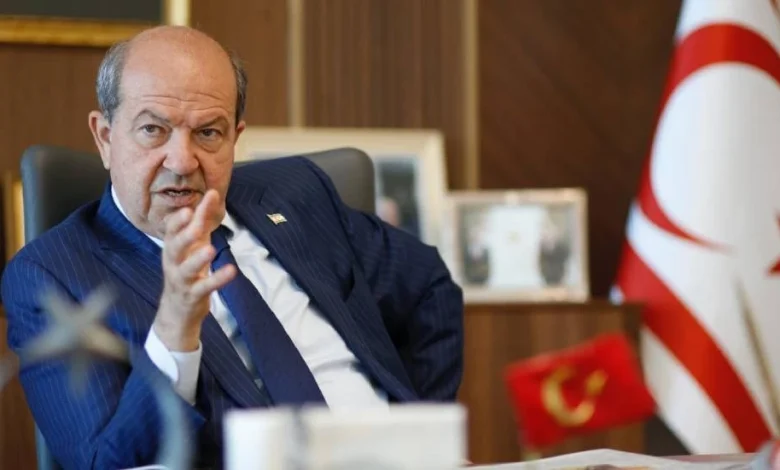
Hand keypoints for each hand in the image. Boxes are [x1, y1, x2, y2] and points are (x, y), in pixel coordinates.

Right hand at [152, 190, 235, 350]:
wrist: (177, 309)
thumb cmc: (187, 269)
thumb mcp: (194, 244)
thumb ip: (202, 219)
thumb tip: (213, 193)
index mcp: (172, 248)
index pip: (170, 231)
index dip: (178, 220)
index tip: (189, 208)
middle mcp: (173, 262)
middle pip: (174, 247)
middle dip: (184, 234)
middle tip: (194, 223)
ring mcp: (181, 280)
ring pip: (186, 269)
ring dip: (198, 259)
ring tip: (210, 249)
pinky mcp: (193, 295)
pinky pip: (204, 287)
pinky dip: (217, 279)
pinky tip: (231, 270)